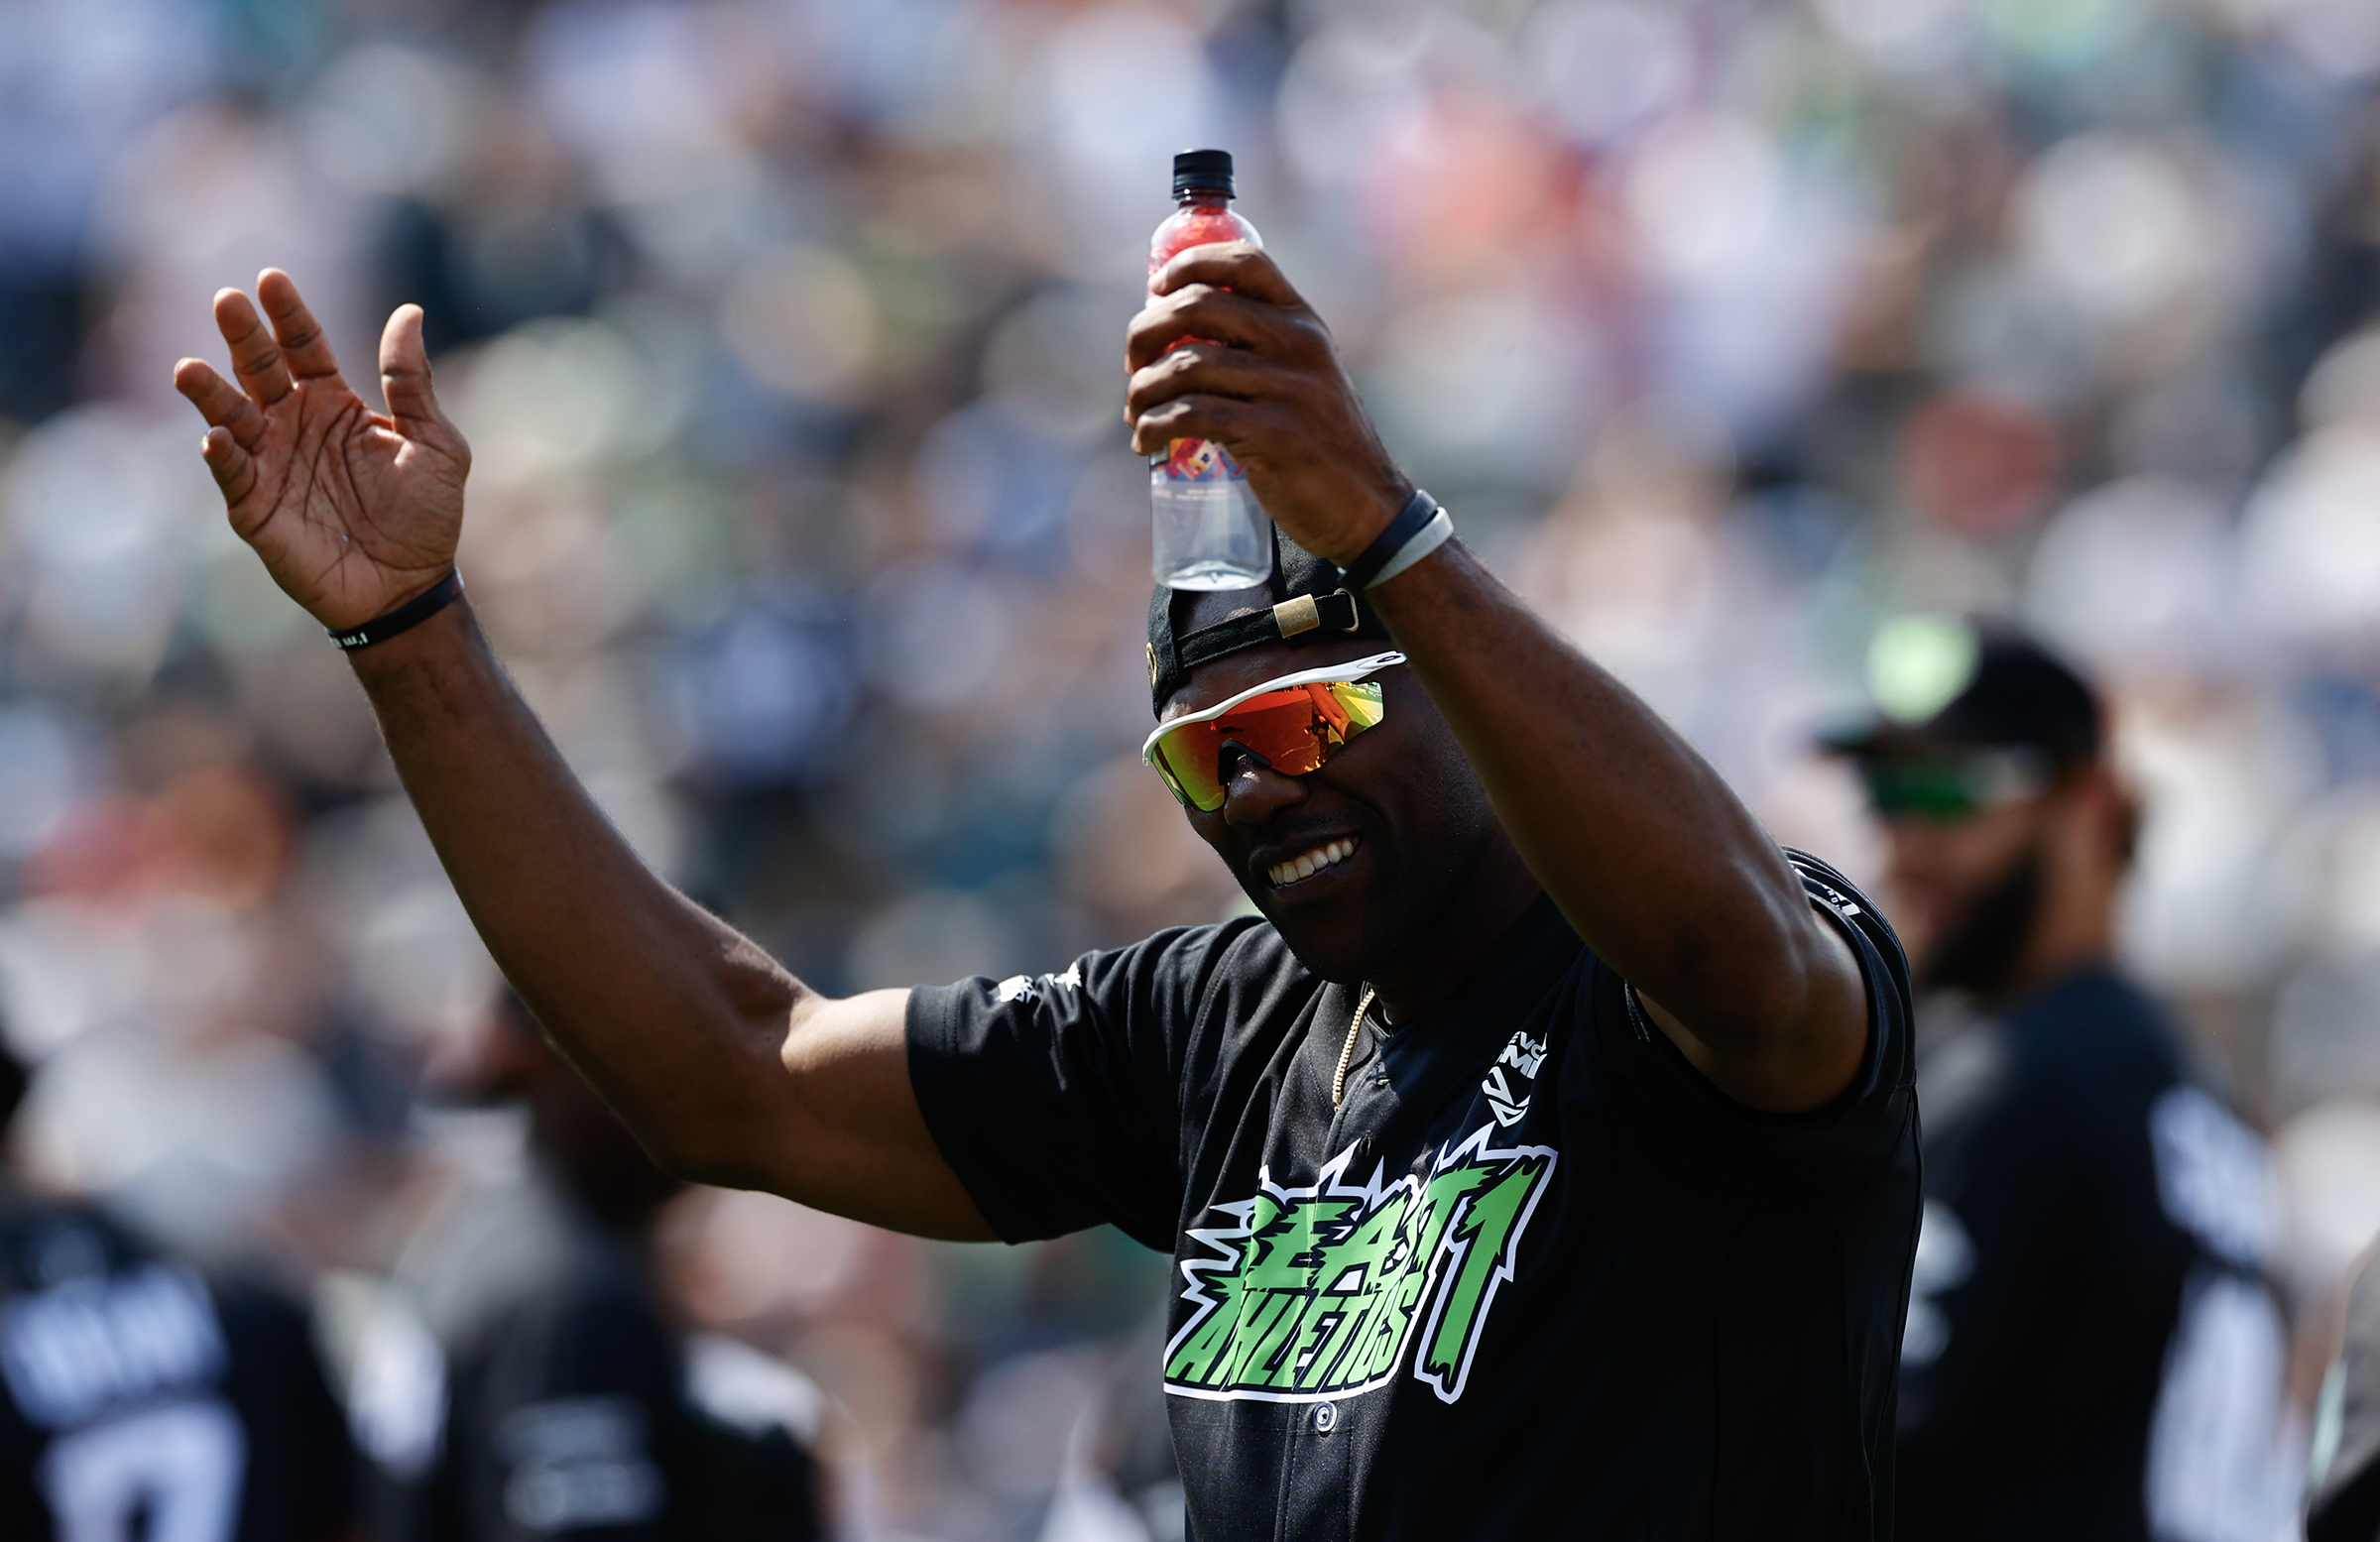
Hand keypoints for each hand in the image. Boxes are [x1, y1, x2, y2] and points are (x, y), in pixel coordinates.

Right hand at [173, 269, 469, 631]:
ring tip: (189, 370)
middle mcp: (293, 424)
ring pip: (231, 418)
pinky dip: (222, 457)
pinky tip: (216, 438)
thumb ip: (412, 383)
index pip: (304, 347)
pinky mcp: (255, 507)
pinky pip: (232, 476)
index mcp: (334, 403)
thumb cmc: (426, 515)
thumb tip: (410, 311)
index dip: (288, 314)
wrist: (411, 585)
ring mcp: (270, 463)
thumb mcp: (434, 444)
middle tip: (226, 301)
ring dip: (211, 394)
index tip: (271, 279)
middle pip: (260, 370)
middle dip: (242, 336)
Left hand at [1125, 245, 1412, 567]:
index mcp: (1304, 321)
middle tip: (1133, 365)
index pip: (1244, 261)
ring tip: (1136, 413)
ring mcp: (1288, 388)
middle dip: (1146, 332)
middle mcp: (1299, 344)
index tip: (1156, 290)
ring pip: (1186, 364)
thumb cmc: (1321, 444)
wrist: (1366, 506)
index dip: (1188, 265)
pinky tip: (1146, 442)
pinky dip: (1155, 426)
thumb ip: (1261, 350)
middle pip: (1199, 305)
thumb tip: (1175, 333)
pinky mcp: (1274, 434)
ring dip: (1142, 389)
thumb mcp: (1305, 378)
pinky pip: (1191, 414)